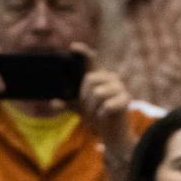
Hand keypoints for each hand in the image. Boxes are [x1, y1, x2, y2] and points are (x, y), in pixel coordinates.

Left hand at [70, 43, 131, 165]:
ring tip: (95, 114)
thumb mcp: (77, 108)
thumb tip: (53, 103)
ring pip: (98, 93)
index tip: (73, 47)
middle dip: (85, 97)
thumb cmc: (95, 115)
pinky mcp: (126, 99)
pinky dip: (101, 114)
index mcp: (98, 75)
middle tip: (87, 109)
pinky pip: (107, 105)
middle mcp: (110, 77)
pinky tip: (104, 117)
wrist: (112, 134)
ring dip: (92, 108)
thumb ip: (66, 103)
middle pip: (90, 79)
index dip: (83, 52)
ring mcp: (120, 87)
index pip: (90, 59)